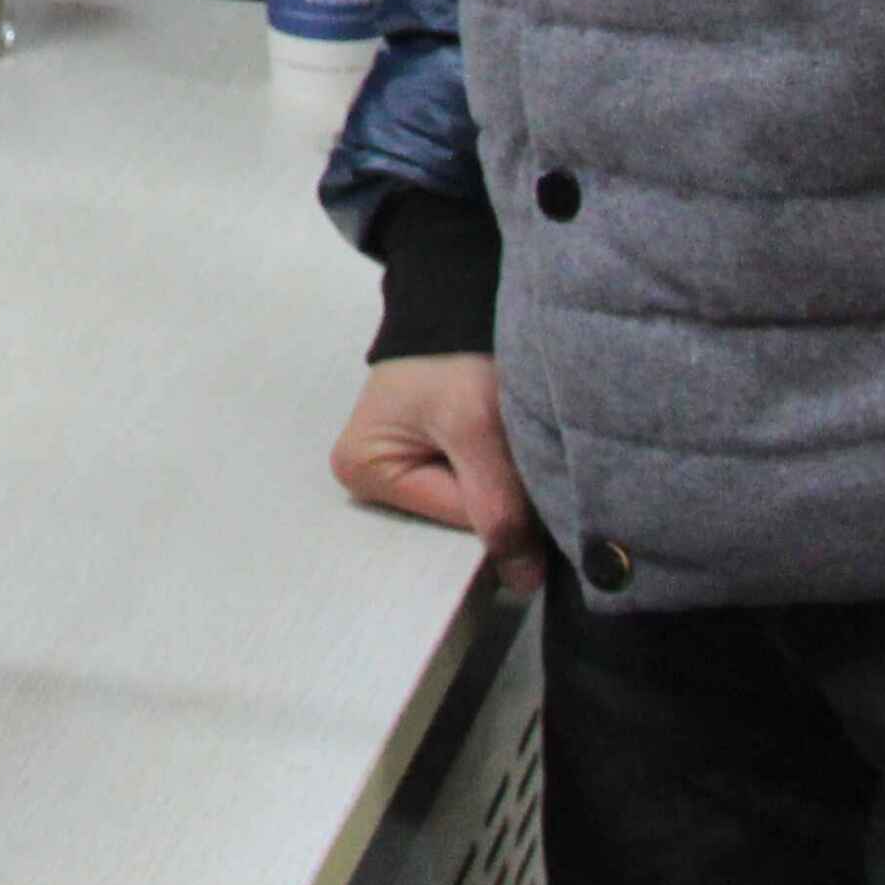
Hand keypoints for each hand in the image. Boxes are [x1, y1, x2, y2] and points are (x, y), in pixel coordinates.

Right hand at [332, 353, 544, 592]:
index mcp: (361, 474)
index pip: (457, 520)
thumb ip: (498, 506)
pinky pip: (478, 487)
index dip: (499, 496)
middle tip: (520, 447)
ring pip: (477, 505)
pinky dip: (504, 471)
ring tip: (516, 438)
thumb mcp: (476, 426)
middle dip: (502, 494)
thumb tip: (523, 584)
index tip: (515, 456)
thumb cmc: (454, 354)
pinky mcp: (432, 459)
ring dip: (509, 481)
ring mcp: (403, 471)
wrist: (461, 301)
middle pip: (462, 519)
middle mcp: (373, 482)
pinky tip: (511, 443)